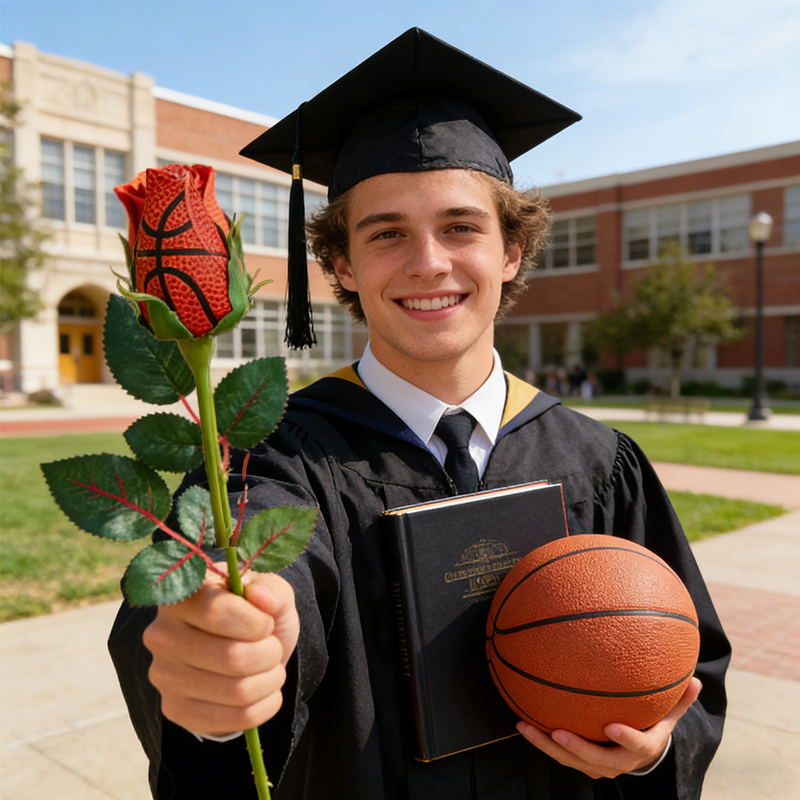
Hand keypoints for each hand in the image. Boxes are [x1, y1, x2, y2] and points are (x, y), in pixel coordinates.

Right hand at [143, 570, 298, 736]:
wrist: (242, 653)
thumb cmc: (254, 616)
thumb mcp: (270, 593)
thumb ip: (272, 589)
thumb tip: (261, 596)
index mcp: (183, 596)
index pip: (216, 611)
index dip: (256, 622)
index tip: (267, 623)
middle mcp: (162, 635)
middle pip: (231, 657)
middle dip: (269, 654)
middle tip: (273, 647)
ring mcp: (164, 675)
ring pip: (237, 690)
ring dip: (270, 680)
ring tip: (270, 668)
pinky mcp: (174, 709)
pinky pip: (235, 719)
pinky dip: (264, 706)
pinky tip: (263, 692)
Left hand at [516, 677, 701, 778]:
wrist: (637, 753)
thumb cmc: (651, 726)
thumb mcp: (667, 714)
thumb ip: (679, 700)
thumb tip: (696, 680)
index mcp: (642, 749)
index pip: (637, 748)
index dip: (626, 739)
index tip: (612, 725)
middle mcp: (618, 763)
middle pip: (597, 761)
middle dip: (578, 749)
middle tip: (559, 734)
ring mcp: (597, 766)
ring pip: (571, 761)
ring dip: (547, 746)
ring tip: (526, 727)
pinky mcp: (580, 763)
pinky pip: (559, 754)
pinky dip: (540, 740)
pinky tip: (521, 722)